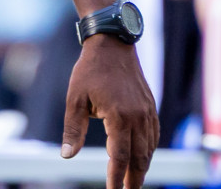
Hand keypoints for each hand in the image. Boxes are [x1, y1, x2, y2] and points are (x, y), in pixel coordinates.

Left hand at [62, 35, 158, 188]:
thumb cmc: (90, 70)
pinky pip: (154, 136)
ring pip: (149, 149)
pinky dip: (149, 151)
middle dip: (134, 179)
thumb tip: (67, 156)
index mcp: (119, 116)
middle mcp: (138, 117)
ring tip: (134, 182)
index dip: (116, 178)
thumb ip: (73, 129)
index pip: (119, 157)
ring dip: (142, 167)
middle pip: (139, 158)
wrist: (112, 44)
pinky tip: (143, 158)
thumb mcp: (75, 99)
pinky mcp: (151, 107)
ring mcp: (147, 112)